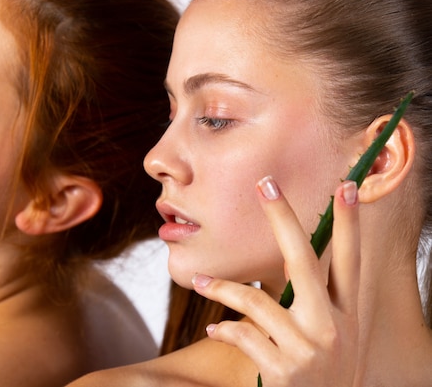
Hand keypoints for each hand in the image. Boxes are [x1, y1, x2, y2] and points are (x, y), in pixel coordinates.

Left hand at [193, 177, 360, 386]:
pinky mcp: (284, 371)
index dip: (347, 224)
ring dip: (221, 289)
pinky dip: (223, 329)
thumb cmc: (322, 375)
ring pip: (255, 300)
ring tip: (201, 282)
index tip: (344, 187)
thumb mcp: (331, 339)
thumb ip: (315, 303)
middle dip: (282, 219)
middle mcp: (331, 327)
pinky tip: (214, 329)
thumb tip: (290, 262)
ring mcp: (308, 349)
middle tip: (265, 184)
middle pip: (303, 261)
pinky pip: (242, 334)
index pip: (349, 260)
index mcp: (347, 315)